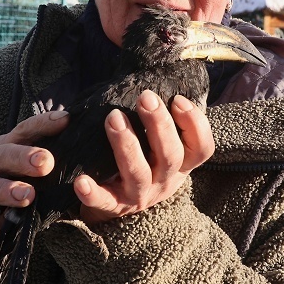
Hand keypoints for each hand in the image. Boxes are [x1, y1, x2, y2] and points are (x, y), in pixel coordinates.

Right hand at [0, 111, 69, 247]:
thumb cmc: (10, 181)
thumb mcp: (28, 169)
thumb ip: (49, 162)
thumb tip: (87, 151)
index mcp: (9, 146)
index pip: (26, 130)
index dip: (44, 124)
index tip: (66, 120)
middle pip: (4, 154)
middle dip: (24, 157)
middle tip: (46, 162)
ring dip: (6, 190)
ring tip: (27, 195)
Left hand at [73, 91, 213, 224]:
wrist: (115, 200)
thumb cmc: (140, 159)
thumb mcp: (158, 143)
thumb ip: (160, 117)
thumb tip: (152, 77)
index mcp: (180, 164)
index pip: (202, 148)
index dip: (195, 124)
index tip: (177, 99)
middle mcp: (165, 181)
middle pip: (171, 156)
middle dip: (159, 125)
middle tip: (145, 97)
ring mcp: (141, 195)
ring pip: (139, 174)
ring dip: (127, 144)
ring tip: (113, 117)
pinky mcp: (114, 206)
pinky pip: (104, 201)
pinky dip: (93, 192)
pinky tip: (81, 181)